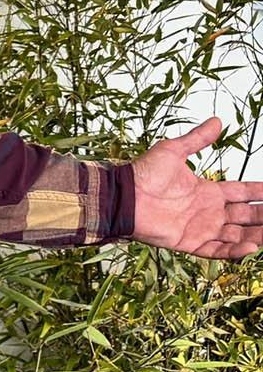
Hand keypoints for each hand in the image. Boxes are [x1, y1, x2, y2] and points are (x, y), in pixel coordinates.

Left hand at [129, 116, 262, 258]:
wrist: (123, 195)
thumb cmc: (143, 173)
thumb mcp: (174, 151)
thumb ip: (197, 139)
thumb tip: (217, 121)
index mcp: (207, 191)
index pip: (242, 193)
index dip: (260, 192)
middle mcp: (207, 211)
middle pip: (245, 216)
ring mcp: (200, 228)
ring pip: (237, 235)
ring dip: (256, 235)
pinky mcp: (189, 242)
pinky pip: (217, 250)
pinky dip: (235, 251)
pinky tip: (252, 246)